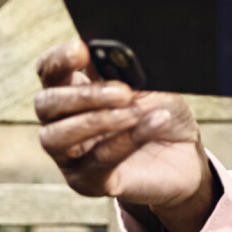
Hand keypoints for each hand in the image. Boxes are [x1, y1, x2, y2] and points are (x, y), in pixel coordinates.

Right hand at [34, 38, 215, 231]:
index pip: (49, 71)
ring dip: (97, 120)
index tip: (81, 49)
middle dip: (82, 95)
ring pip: (58, 136)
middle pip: (46, 104)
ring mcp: (70, 156)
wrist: (186, 155)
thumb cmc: (161, 112)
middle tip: (122, 91)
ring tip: (134, 111)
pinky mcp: (89, 182)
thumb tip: (112, 56)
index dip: (58, 59)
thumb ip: (127, 72)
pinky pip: (98, 160)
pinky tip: (153, 122)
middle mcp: (62, 123)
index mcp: (74, 90)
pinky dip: (126, 139)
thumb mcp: (151, 85)